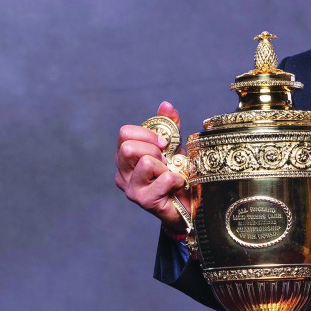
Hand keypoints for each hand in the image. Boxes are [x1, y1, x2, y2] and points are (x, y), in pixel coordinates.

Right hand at [115, 101, 190, 232]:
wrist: (188, 204)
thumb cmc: (177, 174)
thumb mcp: (173, 147)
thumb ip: (169, 126)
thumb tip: (166, 105)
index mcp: (125, 157)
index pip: (125, 133)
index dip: (147, 133)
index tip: (163, 142)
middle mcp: (123, 173)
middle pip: (129, 147)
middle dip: (154, 149)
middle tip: (165, 160)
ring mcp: (131, 188)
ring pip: (145, 162)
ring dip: (165, 166)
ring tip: (171, 173)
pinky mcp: (144, 201)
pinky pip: (163, 179)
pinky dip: (176, 179)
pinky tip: (178, 184)